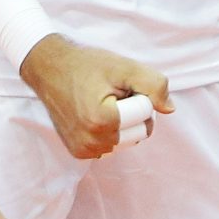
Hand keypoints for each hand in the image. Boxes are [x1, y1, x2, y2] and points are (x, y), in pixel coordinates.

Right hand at [23, 38, 171, 159]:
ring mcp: (85, 150)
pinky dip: (111, 131)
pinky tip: (95, 114)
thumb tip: (169, 109)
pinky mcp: (80, 153)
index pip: (146, 114)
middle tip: (113, 95)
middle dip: (133, 112)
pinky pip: (113, 146)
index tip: (118, 86)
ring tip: (103, 103)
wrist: (49, 69)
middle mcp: (92, 141)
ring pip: (128, 140)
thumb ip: (153, 84)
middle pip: (139, 132)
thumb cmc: (86, 65)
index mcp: (102, 120)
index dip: (138, 95)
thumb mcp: (124, 66)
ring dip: (123, 123)